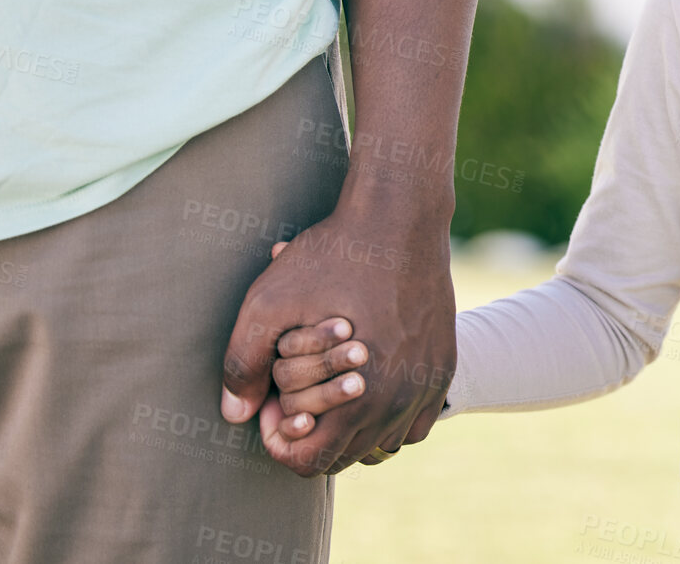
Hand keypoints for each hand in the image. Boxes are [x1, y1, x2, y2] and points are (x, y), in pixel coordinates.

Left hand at [220, 199, 455, 475]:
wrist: (399, 217)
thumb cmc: (332, 257)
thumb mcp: (267, 304)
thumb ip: (243, 366)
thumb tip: (235, 415)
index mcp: (359, 398)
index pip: (310, 463)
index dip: (280, 442)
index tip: (273, 405)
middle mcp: (400, 402)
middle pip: (346, 458)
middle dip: (314, 434)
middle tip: (298, 392)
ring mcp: (428, 385)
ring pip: (384, 444)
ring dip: (354, 430)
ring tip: (330, 388)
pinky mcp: (444, 366)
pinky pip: (418, 423)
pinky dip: (392, 417)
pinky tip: (368, 385)